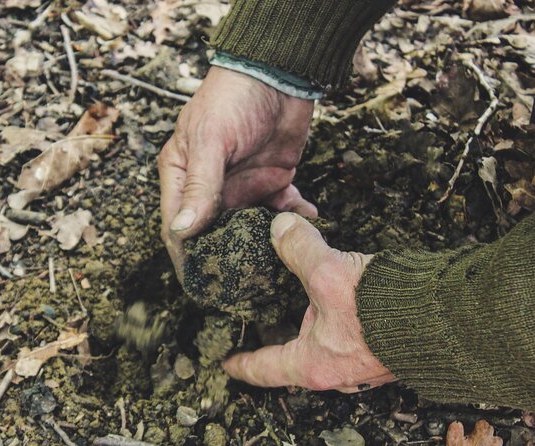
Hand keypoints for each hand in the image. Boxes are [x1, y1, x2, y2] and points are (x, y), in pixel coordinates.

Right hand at [158, 67, 316, 275]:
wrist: (280, 73)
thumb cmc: (233, 99)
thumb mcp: (211, 142)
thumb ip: (200, 187)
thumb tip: (183, 231)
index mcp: (182, 174)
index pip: (178, 224)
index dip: (185, 255)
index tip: (198, 284)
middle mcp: (209, 185)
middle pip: (212, 232)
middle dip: (226, 257)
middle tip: (242, 285)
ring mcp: (242, 185)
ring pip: (248, 226)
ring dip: (262, 243)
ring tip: (279, 263)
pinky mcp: (272, 180)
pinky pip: (281, 210)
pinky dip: (294, 219)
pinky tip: (309, 221)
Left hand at [223, 213, 396, 391]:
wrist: (448, 317)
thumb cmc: (386, 309)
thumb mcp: (329, 273)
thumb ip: (298, 248)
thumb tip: (280, 227)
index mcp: (314, 364)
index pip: (264, 368)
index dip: (241, 364)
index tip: (226, 362)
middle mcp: (336, 369)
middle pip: (292, 355)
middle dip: (276, 336)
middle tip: (259, 319)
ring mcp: (361, 360)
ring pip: (322, 342)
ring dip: (309, 321)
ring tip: (295, 299)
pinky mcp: (382, 344)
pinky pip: (347, 332)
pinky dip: (334, 314)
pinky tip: (335, 291)